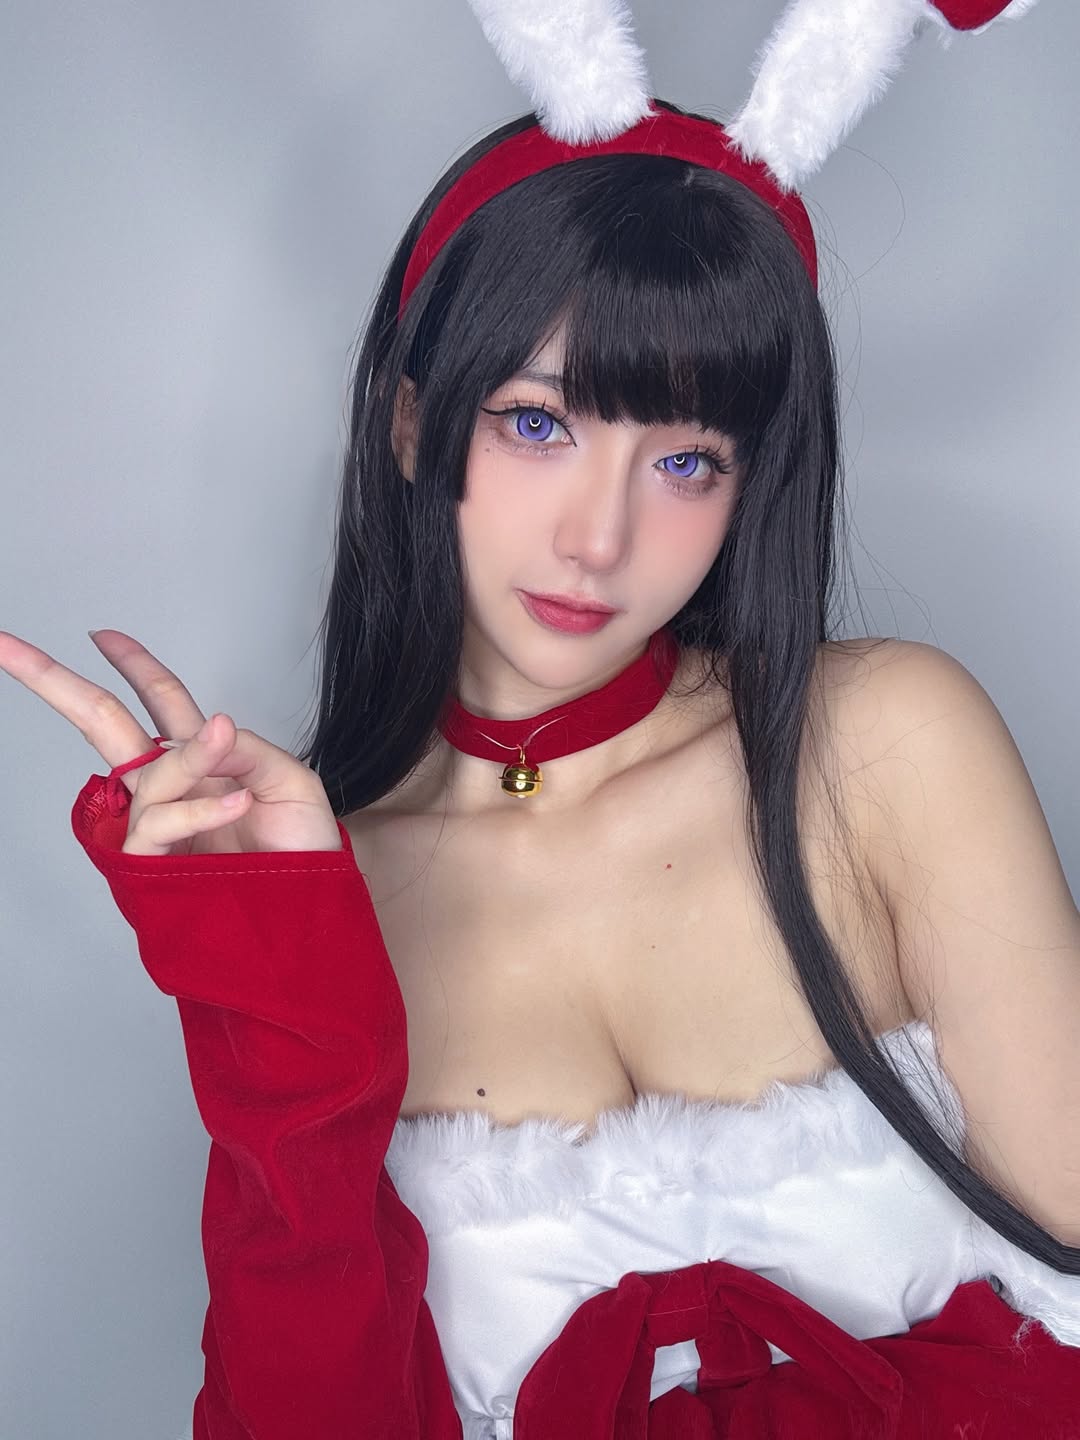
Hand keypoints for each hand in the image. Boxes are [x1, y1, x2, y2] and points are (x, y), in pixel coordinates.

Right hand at [0, 628, 342, 855]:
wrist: (311, 919)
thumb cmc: (302, 854)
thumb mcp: (289, 783)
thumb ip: (247, 750)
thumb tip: (207, 728)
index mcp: (202, 760)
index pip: (160, 701)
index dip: (134, 664)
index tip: (102, 634)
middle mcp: (172, 786)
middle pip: (103, 724)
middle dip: (55, 683)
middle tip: (8, 646)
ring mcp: (160, 825)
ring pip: (149, 777)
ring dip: (190, 759)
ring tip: (231, 756)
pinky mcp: (155, 867)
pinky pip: (161, 827)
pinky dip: (199, 811)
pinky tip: (235, 803)